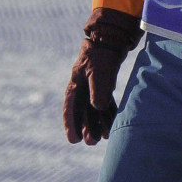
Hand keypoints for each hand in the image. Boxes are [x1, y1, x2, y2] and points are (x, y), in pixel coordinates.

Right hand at [63, 8, 142, 144]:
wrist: (111, 39)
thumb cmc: (103, 55)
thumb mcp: (99, 73)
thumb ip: (98, 91)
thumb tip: (98, 108)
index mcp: (76, 83)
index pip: (70, 107)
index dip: (71, 124)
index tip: (72, 139)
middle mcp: (82, 86)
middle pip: (82, 111)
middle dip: (85, 128)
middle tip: (89, 142)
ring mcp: (93, 85)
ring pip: (93, 109)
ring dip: (97, 124)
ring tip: (102, 139)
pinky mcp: (104, 84)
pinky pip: (104, 103)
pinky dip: (107, 114)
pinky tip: (110, 127)